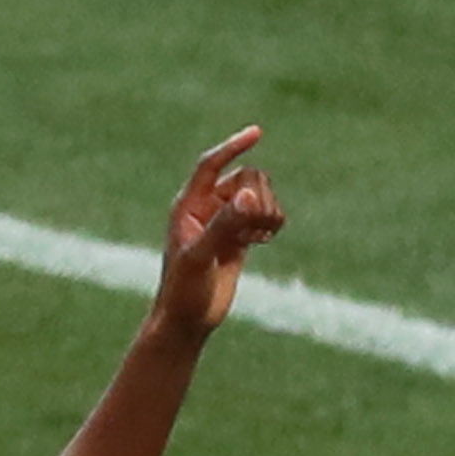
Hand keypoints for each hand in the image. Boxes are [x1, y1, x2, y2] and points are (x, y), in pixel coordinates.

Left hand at [152, 127, 285, 334]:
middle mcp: (206, 207)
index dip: (233, 147)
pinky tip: (263, 241)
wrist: (186, 322)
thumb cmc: (183, 290)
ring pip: (258, 195)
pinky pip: (265, 214)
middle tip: (257, 228)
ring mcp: (224, 221)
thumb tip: (251, 196)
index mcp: (188, 205)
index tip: (258, 133)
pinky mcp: (239, 238)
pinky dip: (271, 222)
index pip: (211, 165)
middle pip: (246, 178)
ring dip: (268, 211)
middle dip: (259, 197)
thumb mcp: (202, 256)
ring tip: (262, 237)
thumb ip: (224, 225)